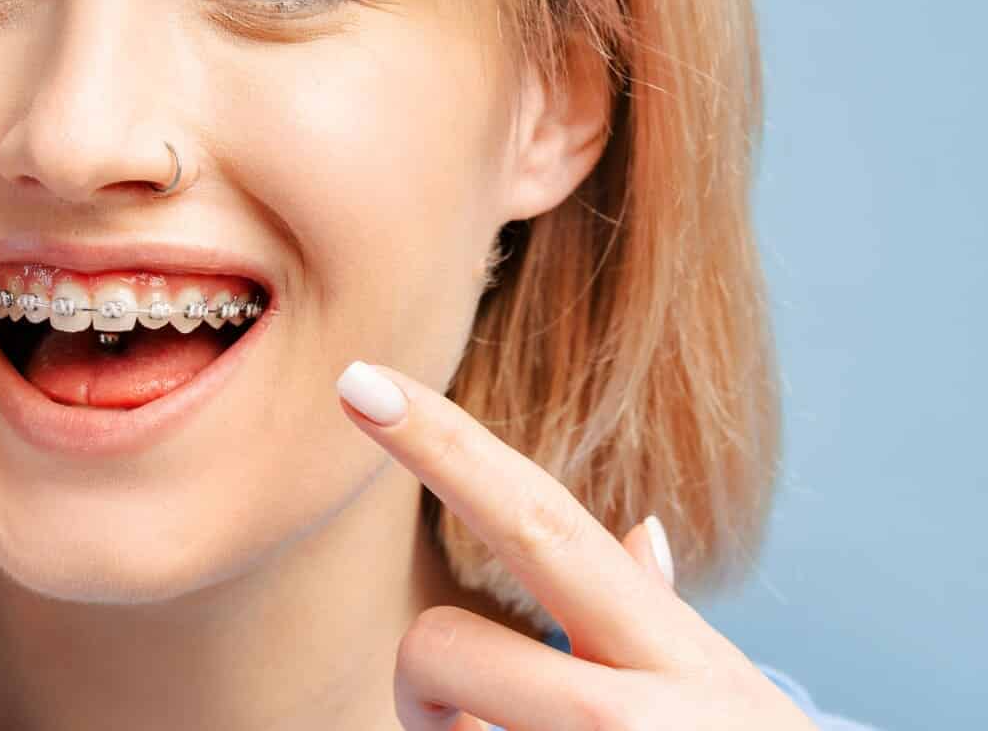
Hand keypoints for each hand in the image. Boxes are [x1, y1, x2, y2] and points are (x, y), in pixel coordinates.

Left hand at [335, 361, 819, 730]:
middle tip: (469, 720)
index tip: (355, 383)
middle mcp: (634, 712)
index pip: (537, 521)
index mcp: (670, 654)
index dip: (443, 445)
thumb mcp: (723, 701)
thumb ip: (656, 624)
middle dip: (425, 683)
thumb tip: (638, 531)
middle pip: (440, 648)